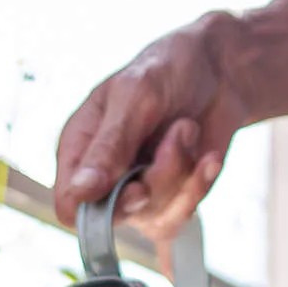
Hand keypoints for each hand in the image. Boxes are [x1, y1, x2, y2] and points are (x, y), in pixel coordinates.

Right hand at [53, 11, 249, 244]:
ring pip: (154, 217)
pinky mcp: (172, 200)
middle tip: (177, 134)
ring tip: (188, 128)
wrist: (219, 69)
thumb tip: (80, 191)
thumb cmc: (167, 69)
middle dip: (155, 181)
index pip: (68, 205)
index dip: (94, 208)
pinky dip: (200, 183)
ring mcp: (138, 192)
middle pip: (116, 217)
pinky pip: (182, 214)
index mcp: (79, 149)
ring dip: (181, 172)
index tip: (134, 185)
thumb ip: (109, 145)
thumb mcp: (134, 96)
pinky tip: (209, 156)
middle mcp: (104, 178)